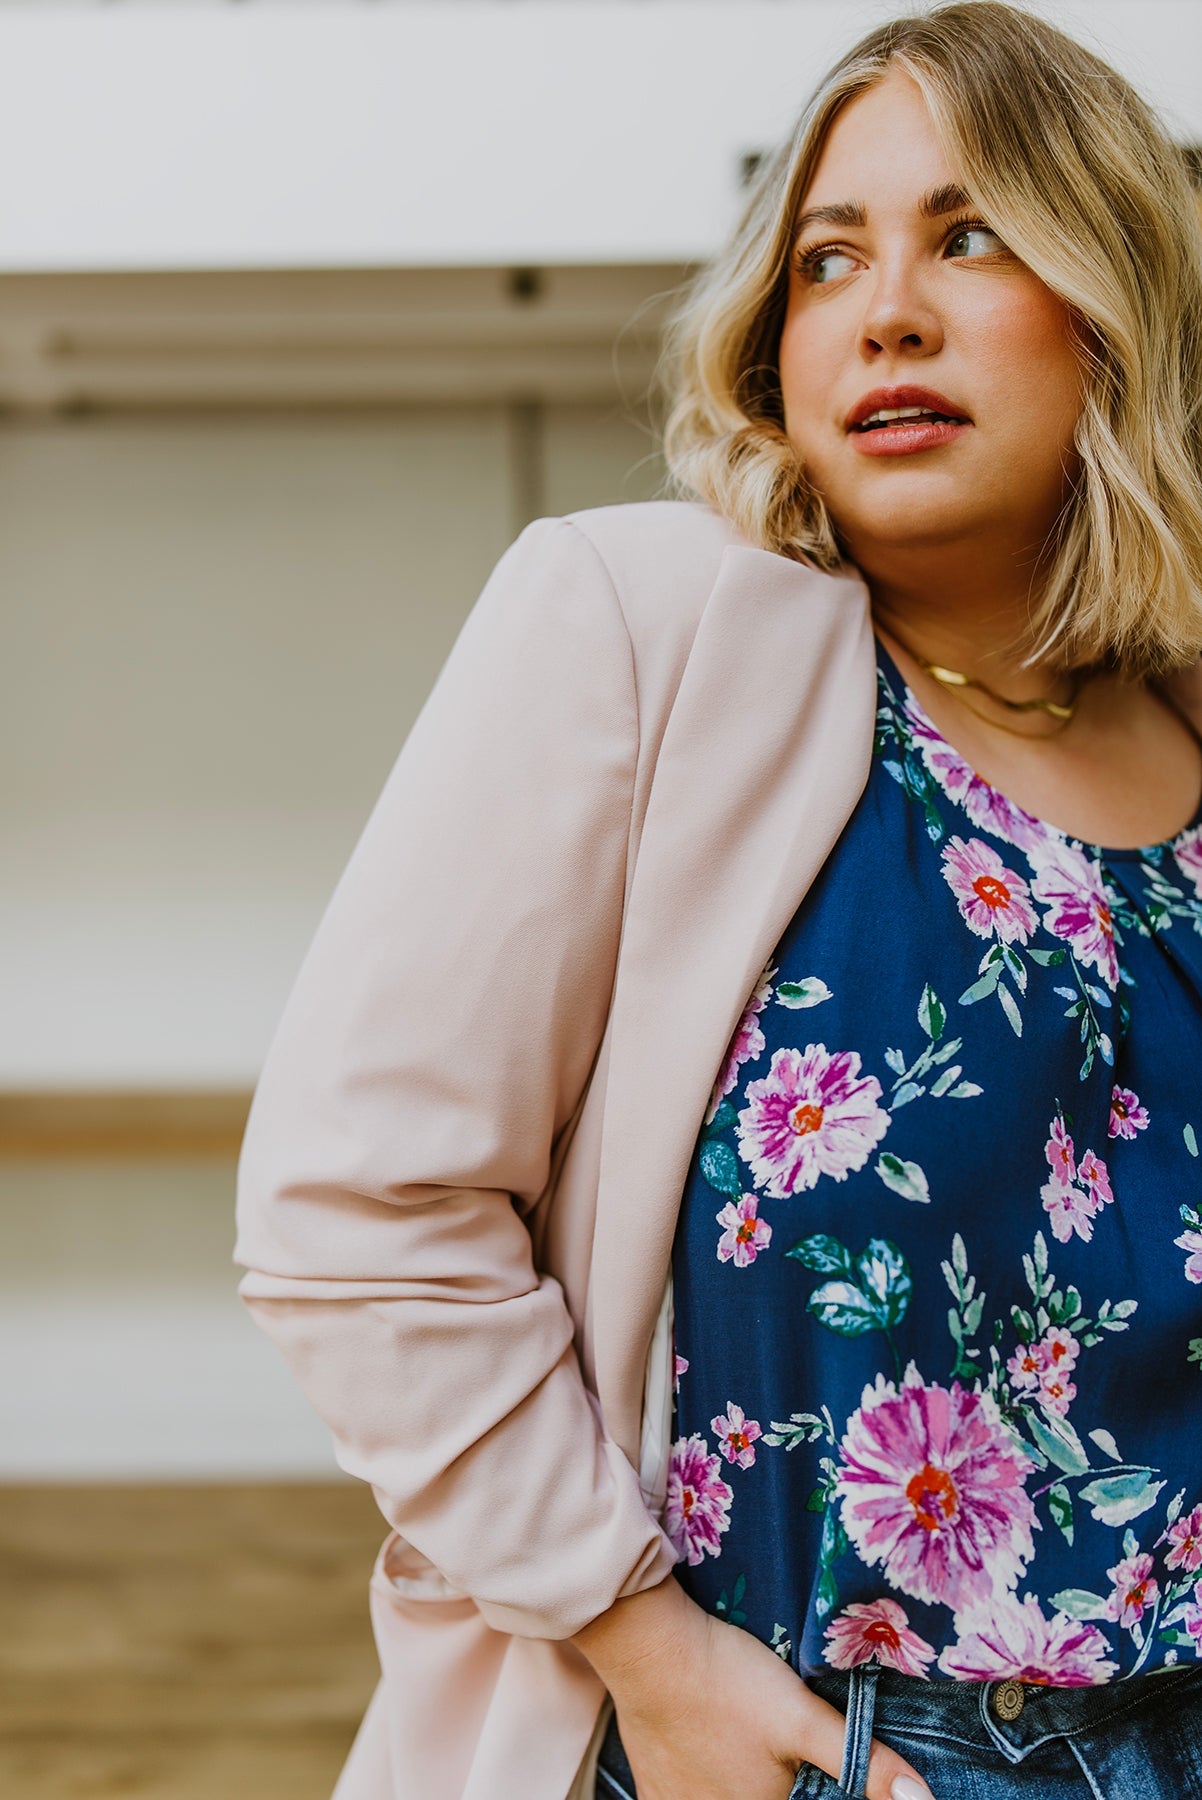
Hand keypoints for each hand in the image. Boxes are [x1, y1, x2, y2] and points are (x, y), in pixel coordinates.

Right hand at [572, 1577, 935, 1799]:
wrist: (650, 1647)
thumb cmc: (728, 1682)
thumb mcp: (803, 1718)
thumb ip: (862, 1760)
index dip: (814, 1784)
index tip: (804, 1755)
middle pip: (766, 1795)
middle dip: (780, 1779)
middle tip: (776, 1742)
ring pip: (725, 1796)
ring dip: (740, 1779)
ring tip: (748, 1742)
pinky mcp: (651, 1787)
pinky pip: (684, 1797)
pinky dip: (703, 1782)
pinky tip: (712, 1755)